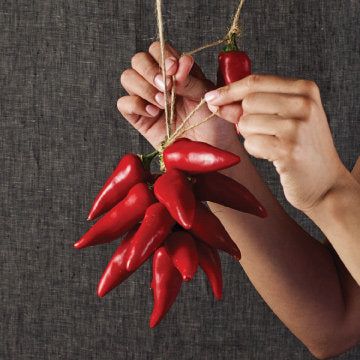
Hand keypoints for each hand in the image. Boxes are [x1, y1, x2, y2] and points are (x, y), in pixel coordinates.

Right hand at [117, 42, 238, 149]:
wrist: (208, 149)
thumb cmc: (211, 122)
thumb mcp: (206, 95)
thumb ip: (190, 79)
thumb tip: (175, 68)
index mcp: (176, 72)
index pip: (158, 50)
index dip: (163, 55)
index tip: (174, 68)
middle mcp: (158, 83)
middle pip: (139, 60)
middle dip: (150, 71)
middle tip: (166, 88)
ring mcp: (147, 99)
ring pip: (128, 77)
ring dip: (144, 87)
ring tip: (163, 103)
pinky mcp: (139, 118)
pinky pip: (123, 103)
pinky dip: (136, 105)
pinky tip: (154, 113)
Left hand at [204, 74, 348, 210]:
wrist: (324, 182)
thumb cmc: (301, 147)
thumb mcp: (284, 118)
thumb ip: (252, 106)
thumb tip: (217, 100)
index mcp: (305, 89)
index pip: (255, 82)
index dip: (229, 90)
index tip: (212, 97)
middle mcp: (304, 104)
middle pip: (248, 102)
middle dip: (245, 119)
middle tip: (263, 132)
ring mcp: (298, 127)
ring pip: (246, 123)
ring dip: (251, 136)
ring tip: (273, 144)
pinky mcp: (289, 150)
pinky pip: (251, 144)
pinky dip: (256, 151)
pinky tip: (273, 155)